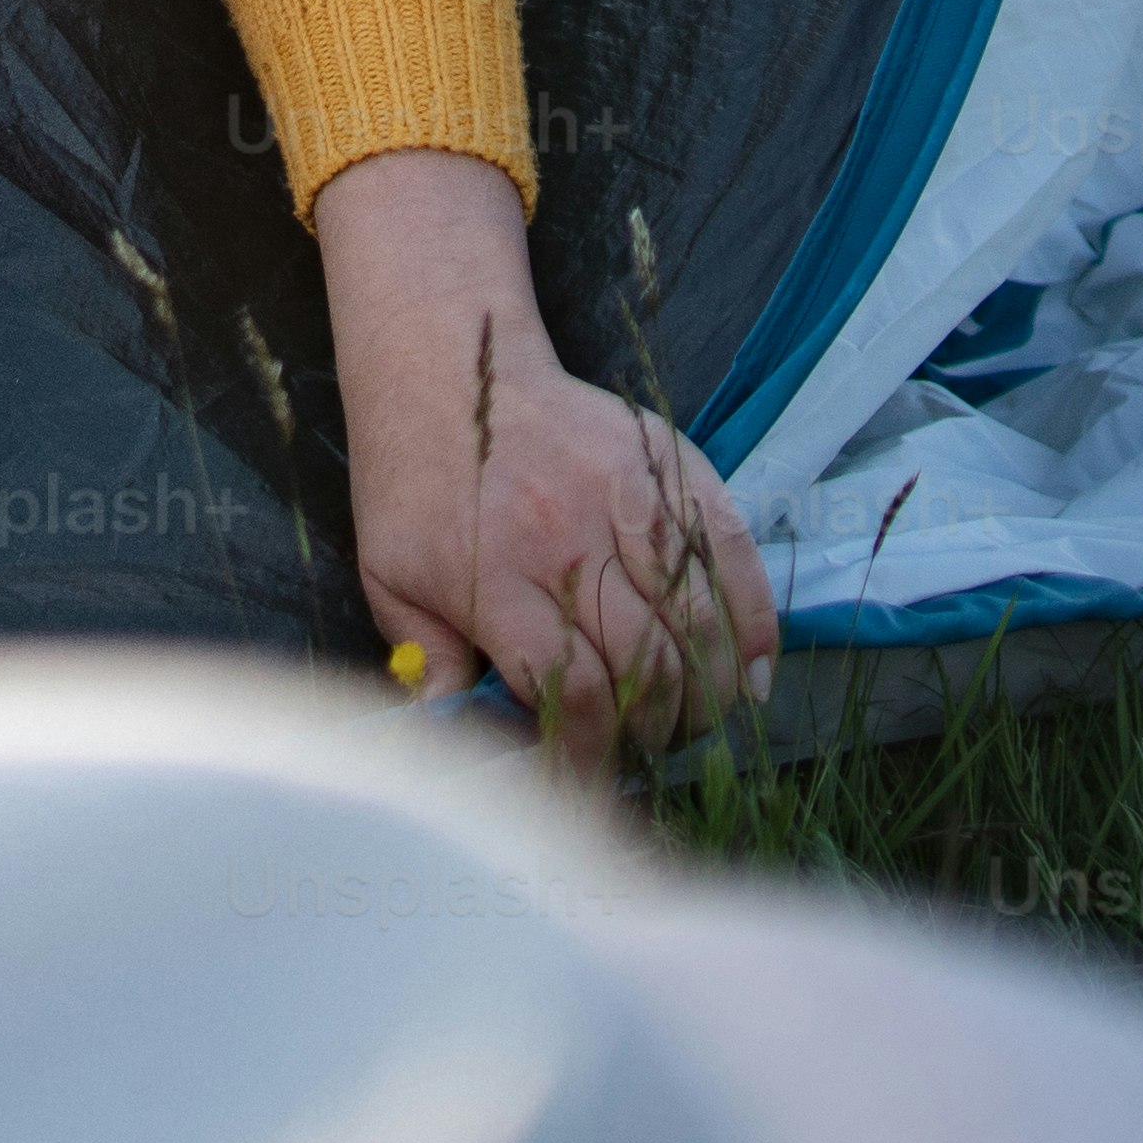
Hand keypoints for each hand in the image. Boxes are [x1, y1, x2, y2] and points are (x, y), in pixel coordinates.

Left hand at [313, 148, 773, 768]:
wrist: (453, 364)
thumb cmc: (413, 481)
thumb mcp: (389, 575)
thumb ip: (427, 658)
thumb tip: (461, 733)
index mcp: (499, 580)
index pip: (572, 693)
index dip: (593, 753)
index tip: (592, 778)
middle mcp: (571, 545)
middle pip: (649, 666)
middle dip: (657, 730)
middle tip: (651, 748)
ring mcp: (629, 503)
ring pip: (699, 621)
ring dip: (710, 690)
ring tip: (698, 718)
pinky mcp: (671, 468)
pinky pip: (732, 556)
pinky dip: (753, 622)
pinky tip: (751, 669)